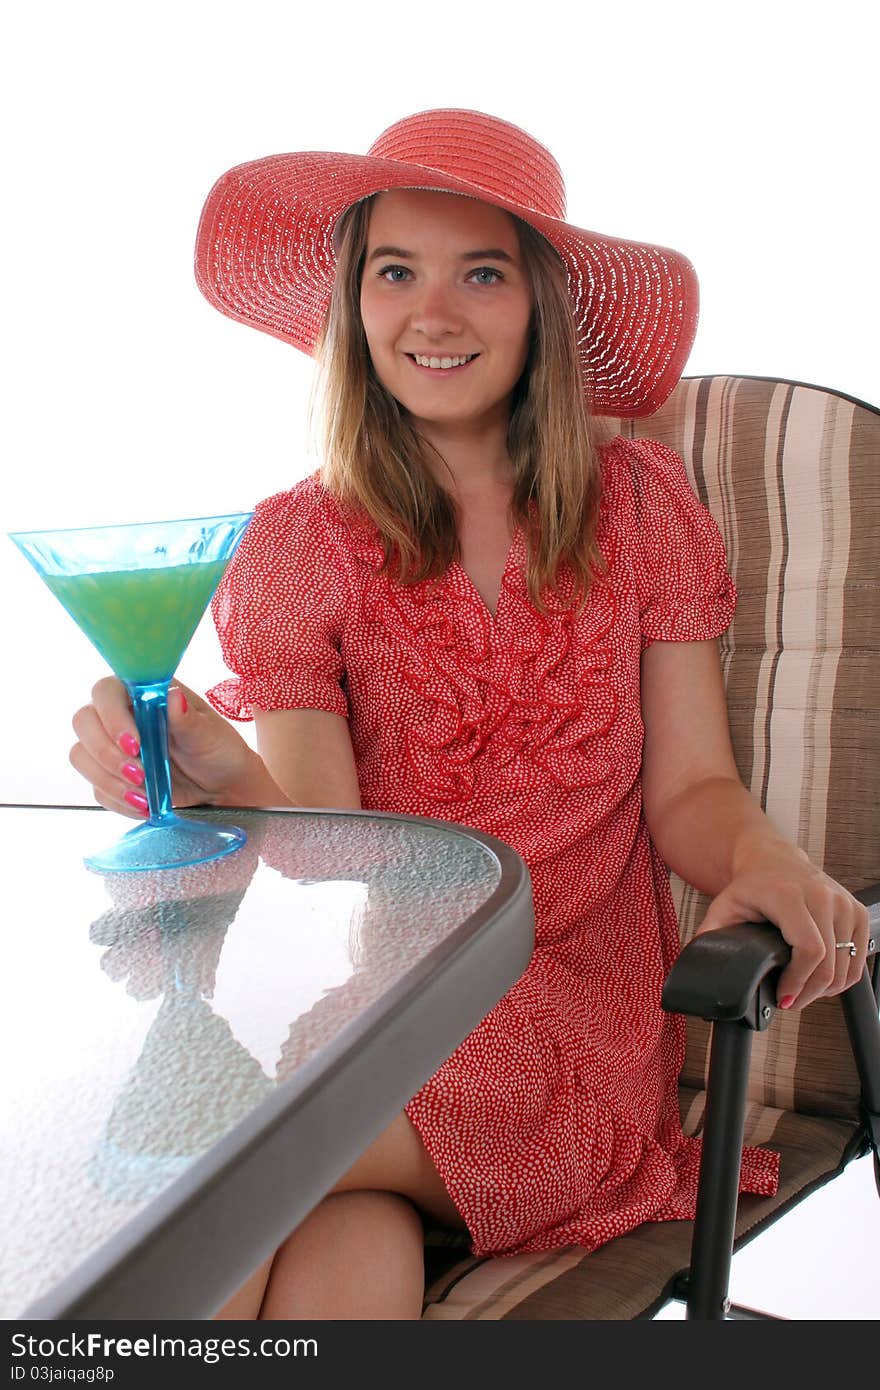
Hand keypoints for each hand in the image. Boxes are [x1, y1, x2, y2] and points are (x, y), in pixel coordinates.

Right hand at [70, 676, 262, 817]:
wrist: (223, 787)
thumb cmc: (217, 750)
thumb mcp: (209, 735)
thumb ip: (188, 719)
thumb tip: (173, 696)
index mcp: (142, 693)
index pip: (106, 691)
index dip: (112, 716)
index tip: (135, 745)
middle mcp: (120, 715)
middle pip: (83, 721)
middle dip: (106, 752)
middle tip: (139, 774)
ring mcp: (111, 746)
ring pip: (81, 755)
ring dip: (108, 779)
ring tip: (144, 797)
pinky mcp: (110, 777)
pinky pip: (96, 788)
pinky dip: (117, 800)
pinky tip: (145, 806)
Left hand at [696, 841, 872, 1009]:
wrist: (772, 859)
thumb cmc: (750, 885)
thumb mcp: (724, 907)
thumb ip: (710, 936)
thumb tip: (699, 965)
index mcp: (788, 895)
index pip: (809, 950)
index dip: (798, 982)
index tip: (783, 997)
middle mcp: (820, 896)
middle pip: (829, 963)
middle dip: (809, 992)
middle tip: (790, 1002)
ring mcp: (842, 902)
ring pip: (847, 963)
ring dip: (827, 988)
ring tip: (804, 992)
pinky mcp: (855, 910)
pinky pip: (859, 956)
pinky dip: (845, 975)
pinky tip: (824, 980)